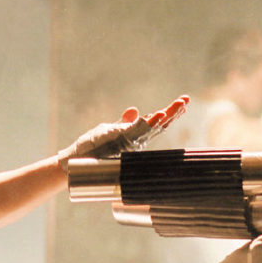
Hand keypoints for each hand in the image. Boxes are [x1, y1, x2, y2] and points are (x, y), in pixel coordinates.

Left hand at [58, 95, 188, 169]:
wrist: (75, 162)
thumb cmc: (91, 149)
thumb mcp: (108, 131)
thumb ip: (123, 123)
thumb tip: (135, 109)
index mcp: (134, 137)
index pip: (155, 123)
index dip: (169, 113)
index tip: (184, 101)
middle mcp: (134, 141)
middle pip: (158, 126)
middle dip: (173, 114)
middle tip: (186, 100)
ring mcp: (127, 142)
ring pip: (151, 129)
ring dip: (164, 117)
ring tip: (178, 106)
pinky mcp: (119, 143)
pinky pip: (136, 132)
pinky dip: (147, 124)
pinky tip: (156, 115)